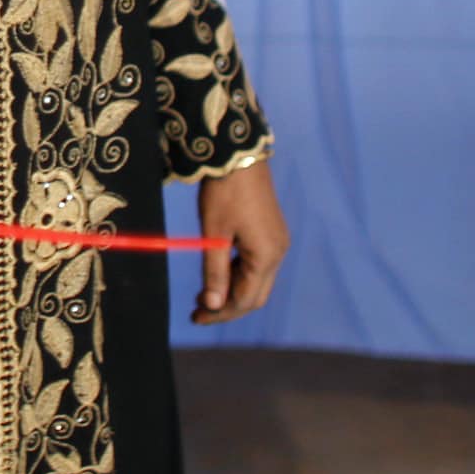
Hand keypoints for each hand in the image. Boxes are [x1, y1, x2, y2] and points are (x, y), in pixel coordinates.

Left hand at [193, 159, 287, 323]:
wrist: (238, 156)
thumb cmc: (224, 193)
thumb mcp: (214, 235)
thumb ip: (214, 273)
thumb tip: (210, 306)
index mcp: (266, 255)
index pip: (245, 300)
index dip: (220, 313)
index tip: (195, 318)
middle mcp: (278, 252)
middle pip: (255, 295)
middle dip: (227, 306)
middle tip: (197, 312)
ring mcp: (277, 242)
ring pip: (257, 281)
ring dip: (231, 291)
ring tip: (202, 294)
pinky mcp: (272, 233)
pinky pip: (257, 265)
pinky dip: (238, 274)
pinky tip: (218, 273)